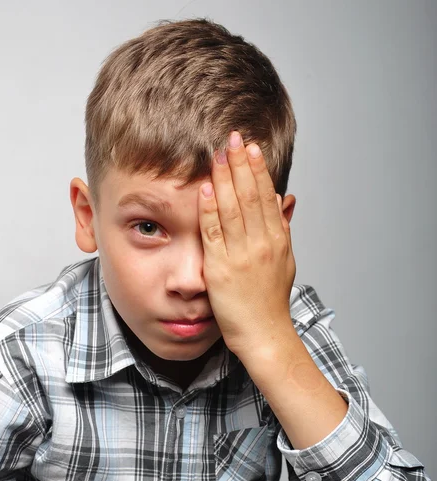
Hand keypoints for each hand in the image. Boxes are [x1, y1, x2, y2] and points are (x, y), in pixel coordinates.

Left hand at [198, 131, 296, 359]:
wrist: (264, 334)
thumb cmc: (271, 301)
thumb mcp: (285, 262)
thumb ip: (282, 229)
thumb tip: (280, 200)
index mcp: (277, 240)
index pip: (267, 197)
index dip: (259, 170)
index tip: (252, 147)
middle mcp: (262, 244)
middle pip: (251, 196)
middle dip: (242, 164)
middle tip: (235, 137)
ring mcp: (242, 255)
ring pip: (233, 209)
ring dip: (225, 178)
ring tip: (219, 152)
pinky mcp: (221, 269)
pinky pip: (214, 233)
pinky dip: (210, 209)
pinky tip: (205, 189)